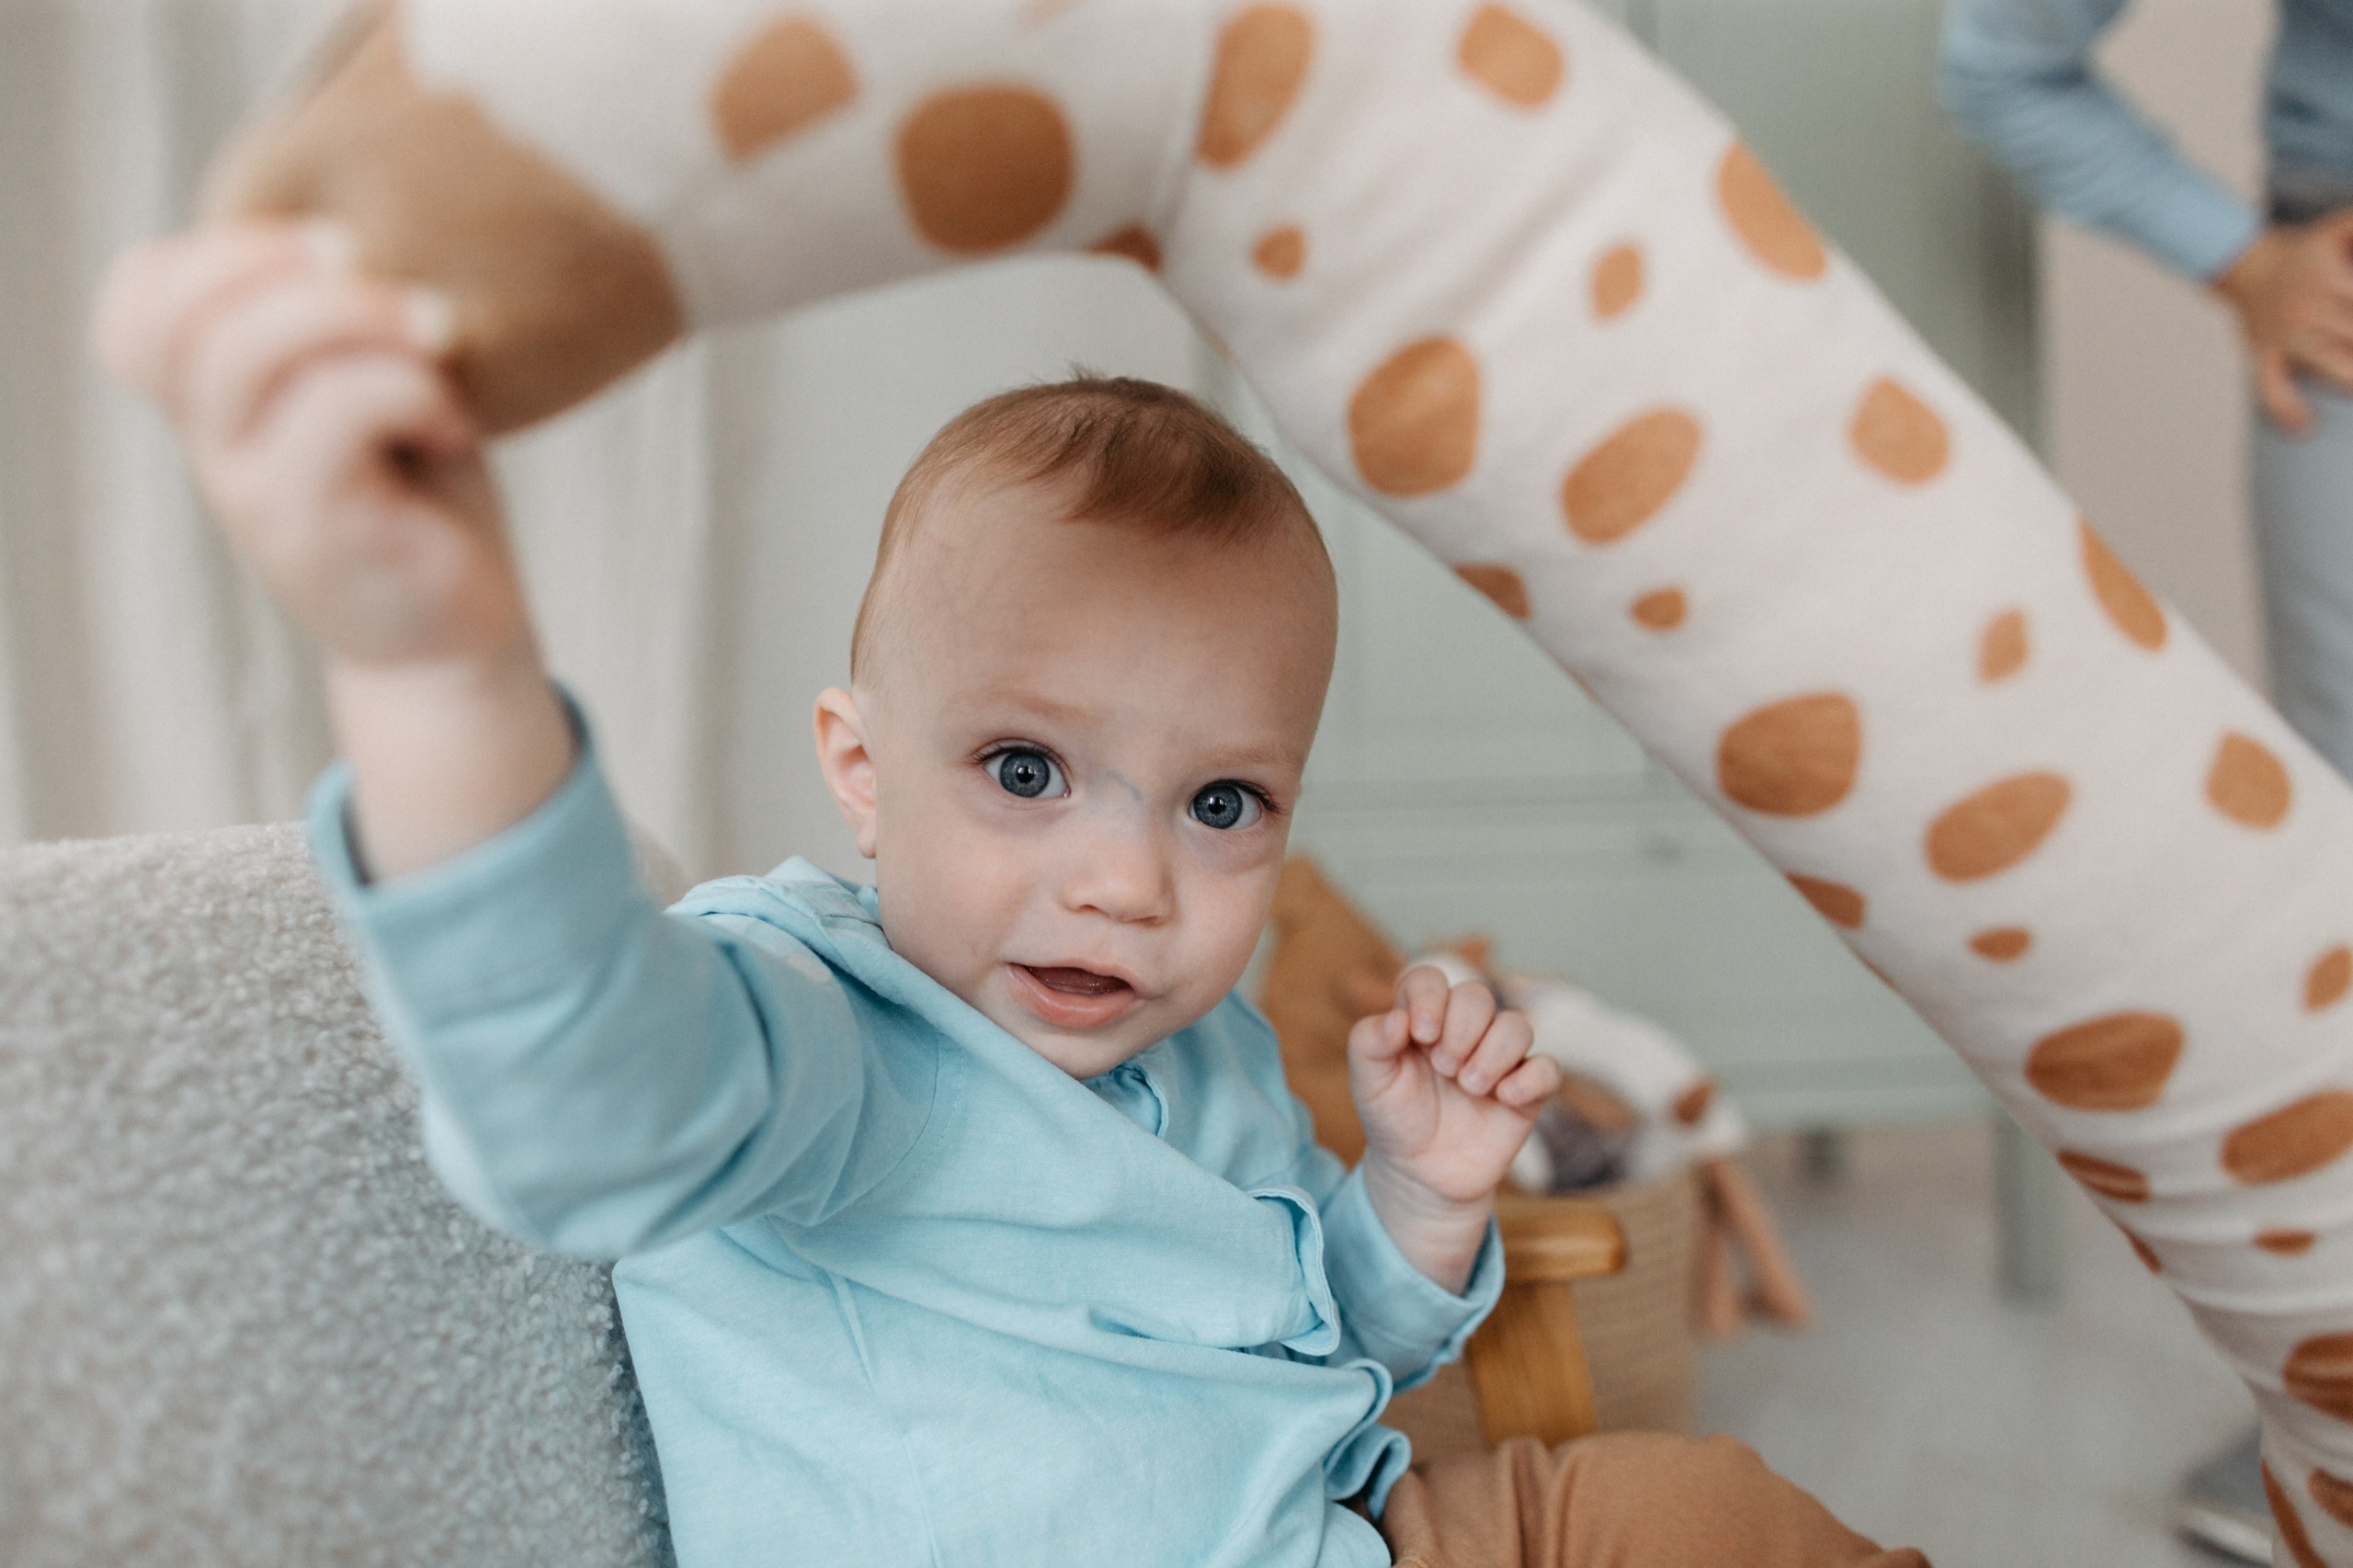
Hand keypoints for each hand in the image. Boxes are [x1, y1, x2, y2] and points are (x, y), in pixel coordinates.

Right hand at [94, 220, 571, 878]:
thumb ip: (343, 330)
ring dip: (362, 321)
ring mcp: (252, 493)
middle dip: (305, 269)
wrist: (453, 642)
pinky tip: (457, 424)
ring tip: (446, 339)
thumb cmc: (424, 505)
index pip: (140, 301)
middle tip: (416, 293)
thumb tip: (362, 236)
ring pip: (251, 356)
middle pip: (194, 314)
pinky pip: (334, 418)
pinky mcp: (315, 533)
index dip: (219, 250)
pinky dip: (408, 391)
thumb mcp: (375, 397)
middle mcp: (215, 444)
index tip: (330, 246)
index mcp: (220, 401)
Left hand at [1349, 966, 1559, 1290]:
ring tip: (1469, 1087)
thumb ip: (1368, 1043)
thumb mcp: (1368, 1084)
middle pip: (1477, 996)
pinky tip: (1505, 1097)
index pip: (1430, 979)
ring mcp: (1498, 1060)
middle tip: (1444, 1067)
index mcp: (1423, 1020)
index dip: (1430, 997)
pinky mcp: (1526, 1092)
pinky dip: (1531, 1078)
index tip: (1421, 1034)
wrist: (1420, 1174)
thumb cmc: (1394, 1119)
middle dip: (1462, 1028)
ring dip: (1493, 1053)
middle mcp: (1464, 1031)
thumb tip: (1395, 1019)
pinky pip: (1547, 1069)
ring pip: (1517, 1026)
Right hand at [2213, 214, 2352, 432]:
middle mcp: (2306, 309)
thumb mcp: (2338, 227)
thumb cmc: (2301, 248)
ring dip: (2348, 378)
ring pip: (2324, 362)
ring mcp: (2283, 334)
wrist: (2243, 262)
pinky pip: (2268, 384)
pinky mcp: (2263, 353)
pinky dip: (2283, 407)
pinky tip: (2302, 426)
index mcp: (2327, 278)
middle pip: (2352, 333)